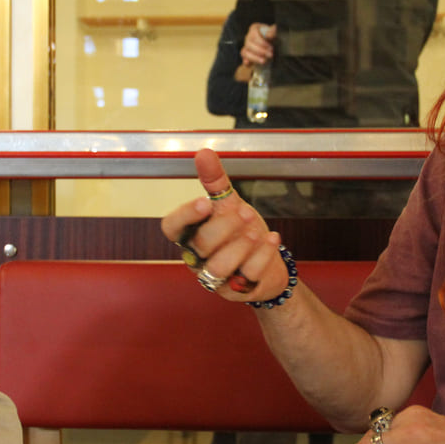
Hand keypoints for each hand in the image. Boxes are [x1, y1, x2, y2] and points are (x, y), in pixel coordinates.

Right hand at [160, 148, 289, 301]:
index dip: (185, 216)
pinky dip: (262, 256)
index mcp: (190, 234)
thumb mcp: (229, 204)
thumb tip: (203, 152)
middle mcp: (197, 258)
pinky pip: (246, 277)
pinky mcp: (236, 291)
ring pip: (219, 267)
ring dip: (240, 246)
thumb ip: (215, 180)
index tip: (206, 202)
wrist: (268, 258)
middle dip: (225, 226)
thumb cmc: (241, 230)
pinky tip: (273, 239)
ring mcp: (215, 277)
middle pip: (200, 245)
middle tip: (245, 212)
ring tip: (257, 232)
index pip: (172, 228)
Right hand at [239, 23, 274, 66]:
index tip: (271, 47)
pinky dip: (246, 60)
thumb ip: (273, 32)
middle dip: (260, 51)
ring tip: (264, 61)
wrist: (272, 49)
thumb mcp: (276, 34)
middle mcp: (248, 36)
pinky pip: (243, 57)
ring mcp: (246, 45)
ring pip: (245, 51)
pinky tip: (249, 63)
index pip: (254, 34)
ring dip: (255, 57)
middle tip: (270, 55)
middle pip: (249, 43)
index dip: (262, 42)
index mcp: (255, 28)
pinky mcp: (245, 54)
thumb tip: (269, 35)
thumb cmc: (274, 39)